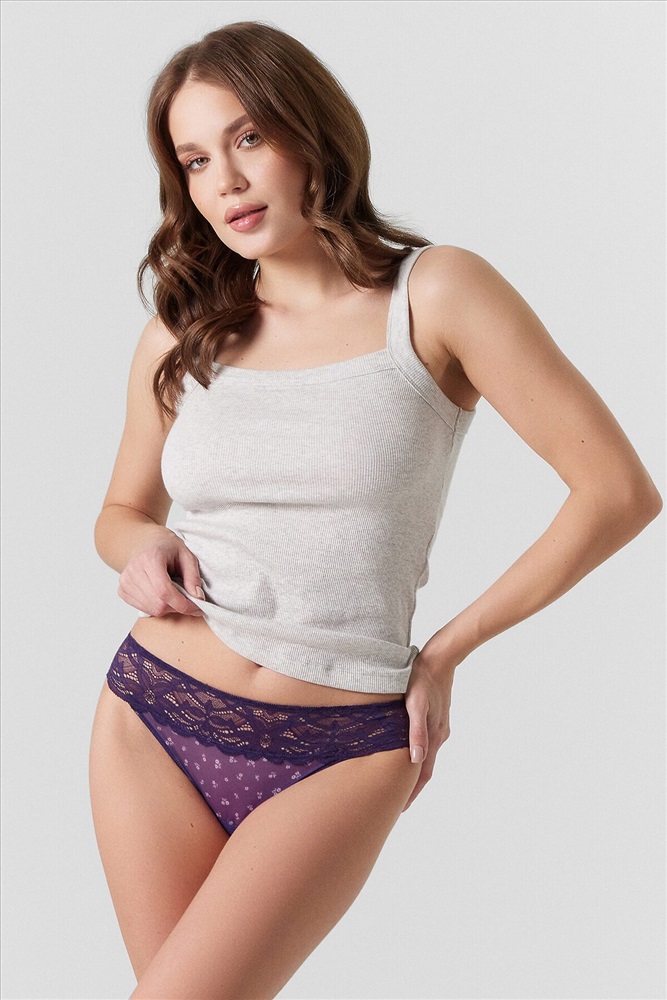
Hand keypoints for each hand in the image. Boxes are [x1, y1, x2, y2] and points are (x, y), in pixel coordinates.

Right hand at [117, 532, 205, 617]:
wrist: (146, 542)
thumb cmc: (167, 548)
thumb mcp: (187, 555)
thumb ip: (193, 577)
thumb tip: (198, 598)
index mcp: (150, 558)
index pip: (164, 591)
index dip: (182, 604)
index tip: (198, 608)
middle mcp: (134, 570)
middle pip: (158, 603)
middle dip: (177, 607)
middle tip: (188, 600)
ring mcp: (125, 581)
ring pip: (152, 609)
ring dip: (168, 608)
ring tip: (174, 593)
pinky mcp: (123, 590)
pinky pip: (143, 609)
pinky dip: (157, 607)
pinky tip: (161, 594)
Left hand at [402, 652, 456, 811]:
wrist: (440, 658)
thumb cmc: (421, 679)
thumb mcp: (415, 705)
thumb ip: (416, 732)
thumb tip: (415, 761)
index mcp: (434, 736)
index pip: (423, 774)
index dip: (412, 793)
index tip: (400, 809)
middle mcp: (439, 735)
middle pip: (425, 769)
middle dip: (412, 787)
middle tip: (396, 803)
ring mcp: (439, 727)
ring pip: (427, 756)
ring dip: (415, 771)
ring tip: (400, 782)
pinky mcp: (437, 717)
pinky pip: (427, 743)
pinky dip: (418, 754)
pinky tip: (409, 752)